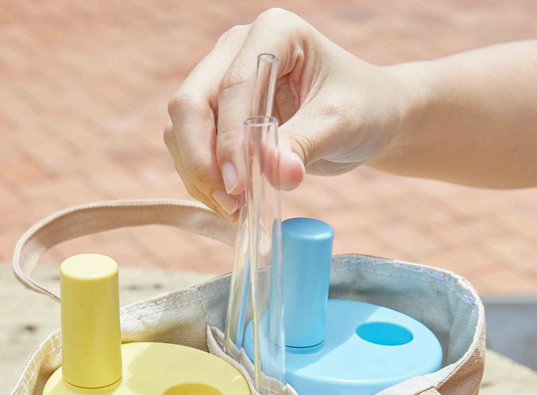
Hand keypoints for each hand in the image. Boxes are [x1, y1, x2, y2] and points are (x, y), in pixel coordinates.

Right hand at [164, 8, 405, 220]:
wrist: (367, 117)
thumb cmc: (363, 108)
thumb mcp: (343, 124)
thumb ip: (305, 145)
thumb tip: (276, 174)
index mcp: (273, 33)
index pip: (233, 86)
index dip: (229, 139)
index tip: (238, 186)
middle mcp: (236, 50)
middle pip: (190, 104)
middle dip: (202, 161)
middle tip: (229, 204)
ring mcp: (219, 80)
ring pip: (180, 130)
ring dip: (198, 175)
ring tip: (234, 209)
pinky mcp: (214, 114)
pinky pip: (189, 149)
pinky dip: (202, 180)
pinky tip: (230, 203)